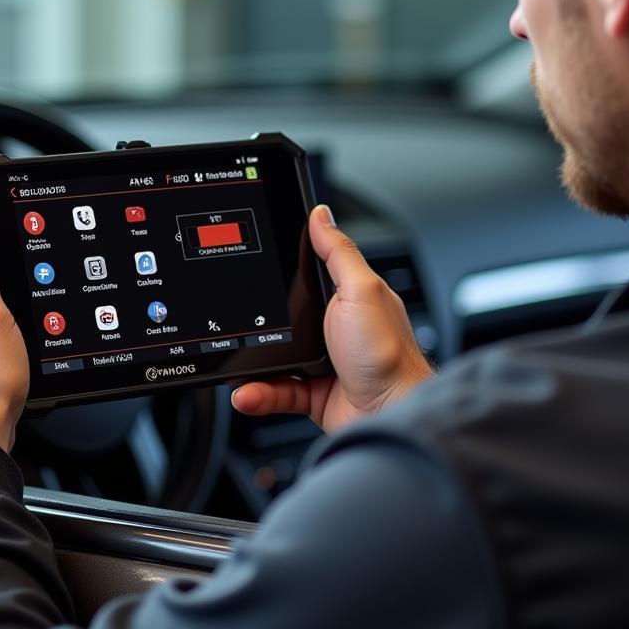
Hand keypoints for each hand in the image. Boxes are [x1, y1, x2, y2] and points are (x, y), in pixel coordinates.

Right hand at [232, 205, 433, 432]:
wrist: (391, 414)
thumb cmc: (388, 355)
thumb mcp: (361, 290)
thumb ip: (338, 253)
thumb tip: (321, 214)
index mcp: (347, 298)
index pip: (307, 274)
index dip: (282, 270)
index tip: (254, 267)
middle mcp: (334, 329)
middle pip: (282, 317)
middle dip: (257, 323)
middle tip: (239, 322)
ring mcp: (322, 362)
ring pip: (272, 356)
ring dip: (250, 365)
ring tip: (236, 366)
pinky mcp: (312, 394)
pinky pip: (275, 389)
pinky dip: (259, 392)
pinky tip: (248, 392)